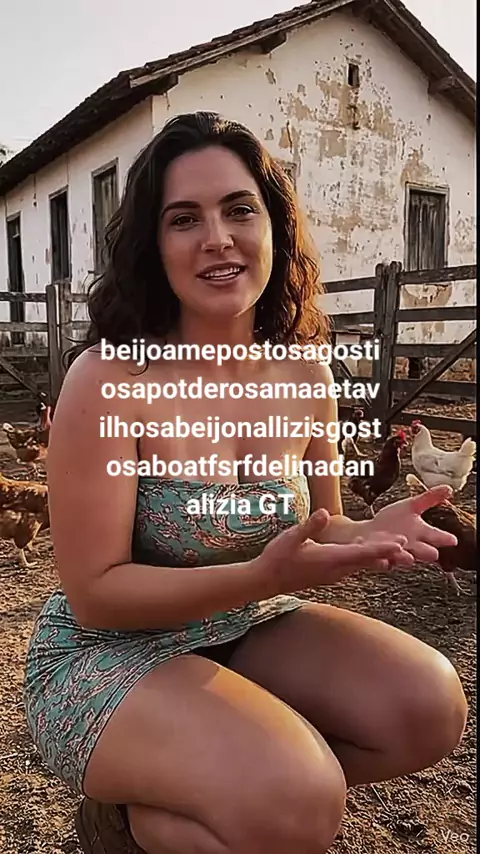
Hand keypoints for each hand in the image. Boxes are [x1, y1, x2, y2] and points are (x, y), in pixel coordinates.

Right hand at [254, 508, 414, 594]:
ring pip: (362, 564)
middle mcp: (335, 569)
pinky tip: (373, 554)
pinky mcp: (329, 574)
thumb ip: (309, 526)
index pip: (362, 553)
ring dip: (379, 557)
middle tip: (409, 545)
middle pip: (368, 560)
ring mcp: (333, 573)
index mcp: (329, 558)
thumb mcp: (291, 538)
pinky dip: (366, 560)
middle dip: (388, 552)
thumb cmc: (277, 558)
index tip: (400, 544)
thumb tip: (323, 513)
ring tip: (398, 548)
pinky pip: (353, 566)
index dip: (382, 548)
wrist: (266, 580)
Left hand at [365, 484, 456, 561]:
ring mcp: (395, 554)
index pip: (435, 536)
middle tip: (434, 553)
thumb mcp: (410, 507)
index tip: (453, 540)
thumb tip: (449, 488)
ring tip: (407, 555)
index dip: (444, 538)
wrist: (368, 533)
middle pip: (422, 552)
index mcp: (419, 533)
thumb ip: (429, 499)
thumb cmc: (392, 522)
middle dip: (427, 552)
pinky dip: (382, 561)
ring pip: (402, 558)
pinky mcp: (378, 559)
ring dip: (404, 557)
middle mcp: (410, 546)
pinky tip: (383, 560)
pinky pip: (381, 562)